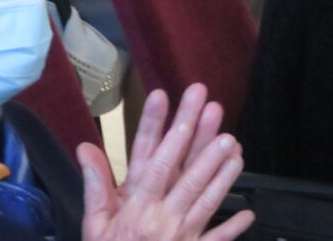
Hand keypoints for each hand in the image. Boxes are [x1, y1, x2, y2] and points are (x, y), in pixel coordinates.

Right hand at [78, 85, 253, 240]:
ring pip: (207, 201)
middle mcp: (162, 219)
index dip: (164, 135)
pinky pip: (216, 240)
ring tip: (235, 147)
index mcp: (136, 209)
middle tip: (215, 112)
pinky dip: (232, 228)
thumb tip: (84, 148)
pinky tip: (248, 213)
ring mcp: (182, 237)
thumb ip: (94, 187)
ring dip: (222, 174)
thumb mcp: (94, 226)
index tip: (171, 106)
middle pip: (186, 175)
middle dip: (202, 142)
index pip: (153, 165)